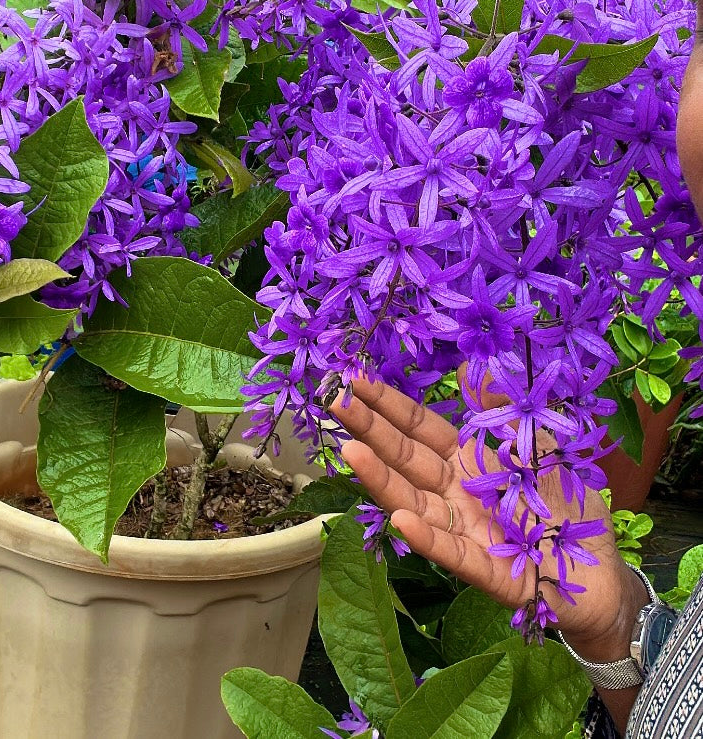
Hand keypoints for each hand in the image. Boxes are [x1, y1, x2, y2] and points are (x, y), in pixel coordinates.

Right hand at [331, 376, 642, 655]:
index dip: (387, 404)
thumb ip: (503, 409)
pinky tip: (399, 519)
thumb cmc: (567, 508)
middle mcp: (455, 493)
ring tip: (349, 450)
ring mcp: (464, 532)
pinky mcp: (485, 571)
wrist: (604, 575)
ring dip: (381, 479)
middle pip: (405, 457)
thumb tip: (469, 364)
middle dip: (369, 429)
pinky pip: (451, 552)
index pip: (418, 428)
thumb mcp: (540, 444)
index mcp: (467, 460)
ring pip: (415, 502)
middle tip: (334, 400)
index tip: (354, 378)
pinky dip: (425, 537)